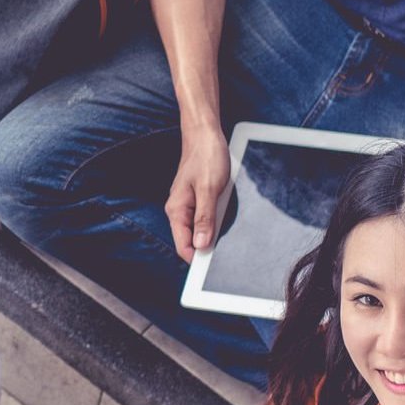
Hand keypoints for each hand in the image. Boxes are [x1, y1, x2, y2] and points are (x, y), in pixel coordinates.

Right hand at [167, 131, 230, 262]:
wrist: (205, 134)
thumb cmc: (206, 156)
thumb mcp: (209, 189)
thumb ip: (204, 218)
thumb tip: (201, 244)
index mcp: (177, 210)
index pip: (183, 246)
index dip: (197, 260)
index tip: (212, 270)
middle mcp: (180, 211)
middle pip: (191, 242)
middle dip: (206, 251)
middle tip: (226, 257)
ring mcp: (189, 206)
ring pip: (199, 232)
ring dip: (212, 237)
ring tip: (228, 239)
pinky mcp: (199, 200)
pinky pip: (205, 220)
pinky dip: (216, 225)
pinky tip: (226, 223)